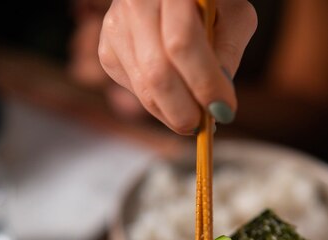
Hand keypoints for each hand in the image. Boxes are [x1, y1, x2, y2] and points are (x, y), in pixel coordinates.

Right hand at [98, 0, 256, 132]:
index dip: (204, 82)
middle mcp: (134, 3)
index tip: (224, 110)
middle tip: (203, 126)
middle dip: (183, 110)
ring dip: (172, 113)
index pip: (182, 43)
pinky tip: (173, 93)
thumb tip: (217, 107)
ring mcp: (115, 29)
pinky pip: (135, 92)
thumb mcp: (233, 16)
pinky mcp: (108, 53)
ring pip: (144, 89)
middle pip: (156, 73)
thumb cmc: (210, 3)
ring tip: (194, 115)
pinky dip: (158, 104)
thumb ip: (229, 54)